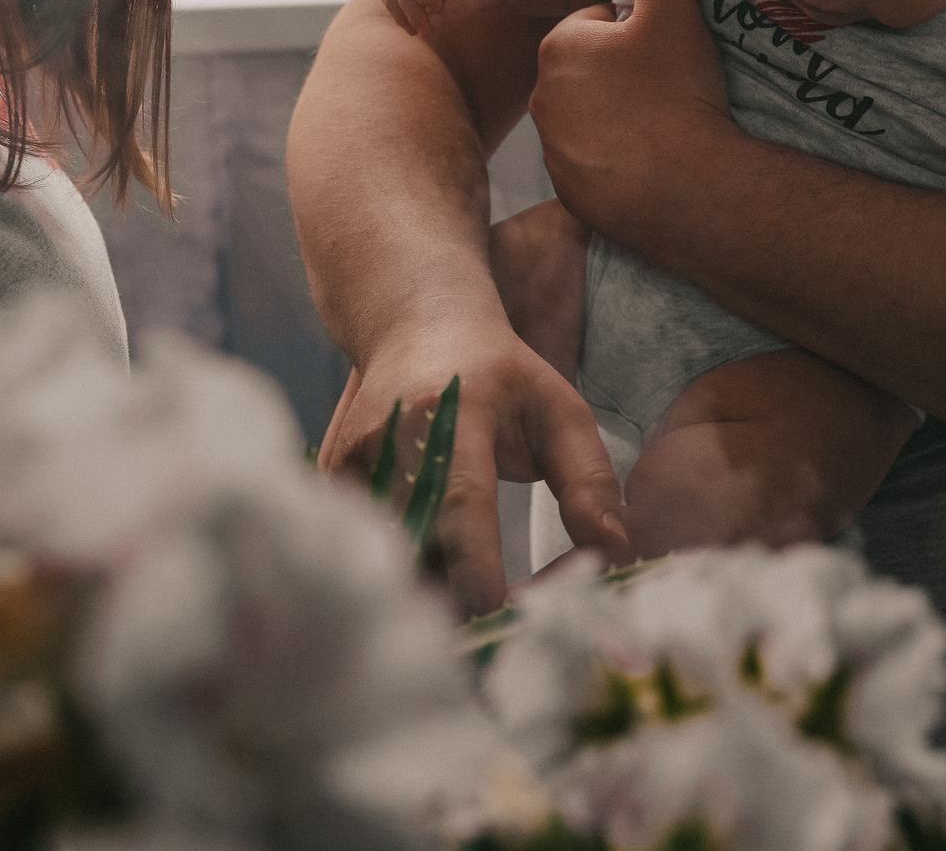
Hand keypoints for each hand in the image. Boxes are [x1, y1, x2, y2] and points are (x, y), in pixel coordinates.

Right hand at [319, 315, 627, 615]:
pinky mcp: (332, 481)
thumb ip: (589, 480)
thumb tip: (614, 549)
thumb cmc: (500, 375)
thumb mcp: (559, 411)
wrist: (413, 324)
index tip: (501, 610)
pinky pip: (368, 548)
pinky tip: (438, 570)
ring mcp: (352, 458)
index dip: (477, 563)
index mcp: (455, 409)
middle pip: (419, 542)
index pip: (461, 498)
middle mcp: (391, 435)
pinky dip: (405, 573)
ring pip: (390, 556)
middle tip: (506, 620)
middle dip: (460, 597)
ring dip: (433, 591)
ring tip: (475, 596)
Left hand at [530, 0, 738, 235]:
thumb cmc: (678, 96)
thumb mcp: (672, 10)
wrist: (690, 196)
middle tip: (675, 91)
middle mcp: (544, 98)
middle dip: (631, 74)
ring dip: (629, 117)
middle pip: (598, 69)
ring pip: (599, 116)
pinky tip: (658, 163)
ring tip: (670, 127)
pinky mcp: (572, 193)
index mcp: (559, 45)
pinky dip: (625, 161)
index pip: (604, 23)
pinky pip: (601, 163)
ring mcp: (555, 150)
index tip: (672, 55)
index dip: (644, 34)